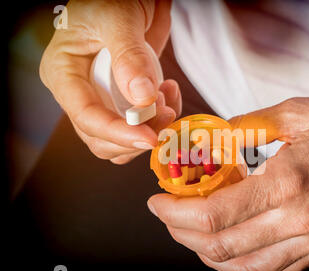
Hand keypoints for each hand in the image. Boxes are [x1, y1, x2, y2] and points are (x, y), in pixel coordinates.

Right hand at [40, 0, 180, 163]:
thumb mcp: (118, 18)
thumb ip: (129, 56)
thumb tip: (141, 98)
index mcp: (64, 73)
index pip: (85, 116)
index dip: (117, 133)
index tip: (148, 137)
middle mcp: (80, 92)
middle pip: (101, 137)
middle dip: (136, 134)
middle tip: (165, 113)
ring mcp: (103, 98)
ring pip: (121, 139)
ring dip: (150, 128)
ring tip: (166, 97)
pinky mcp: (124, 100)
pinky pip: (140, 125)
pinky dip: (159, 118)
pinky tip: (169, 92)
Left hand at [147, 91, 308, 270]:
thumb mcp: (294, 114)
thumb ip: (244, 129)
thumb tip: (210, 140)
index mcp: (288, 183)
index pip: (215, 214)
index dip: (176, 212)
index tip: (159, 202)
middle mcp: (301, 220)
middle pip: (223, 245)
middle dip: (183, 233)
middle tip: (168, 216)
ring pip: (247, 267)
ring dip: (209, 255)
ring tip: (191, 236)